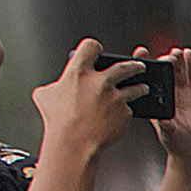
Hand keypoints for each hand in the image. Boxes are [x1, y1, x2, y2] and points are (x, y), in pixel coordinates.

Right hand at [33, 39, 147, 166]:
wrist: (74, 143)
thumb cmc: (58, 121)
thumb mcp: (45, 96)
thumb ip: (53, 87)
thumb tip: (54, 88)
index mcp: (78, 72)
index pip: (91, 46)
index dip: (94, 48)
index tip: (98, 51)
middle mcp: (100, 81)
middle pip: (124, 66)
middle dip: (135, 65)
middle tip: (140, 66)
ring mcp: (115, 96)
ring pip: (135, 87)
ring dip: (141, 87)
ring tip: (144, 88)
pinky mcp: (125, 112)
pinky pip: (129, 109)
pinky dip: (128, 111)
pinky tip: (127, 113)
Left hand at [150, 48, 190, 166]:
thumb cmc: (178, 144)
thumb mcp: (169, 136)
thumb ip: (166, 127)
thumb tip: (162, 121)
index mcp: (156, 102)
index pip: (147, 79)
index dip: (143, 65)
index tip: (141, 53)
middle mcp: (167, 94)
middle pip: (164, 72)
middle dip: (164, 61)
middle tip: (166, 58)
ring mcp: (181, 92)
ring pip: (177, 70)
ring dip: (176, 59)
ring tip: (176, 52)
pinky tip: (188, 54)